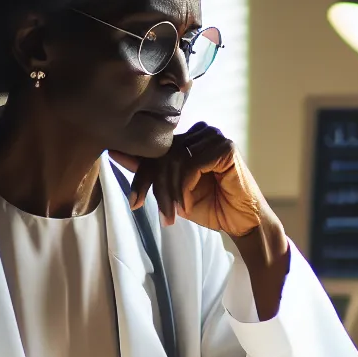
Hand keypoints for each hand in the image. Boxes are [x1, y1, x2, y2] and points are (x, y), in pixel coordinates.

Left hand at [125, 123, 271, 238]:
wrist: (242, 223)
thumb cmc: (211, 207)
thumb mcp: (173, 192)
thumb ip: (149, 172)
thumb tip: (115, 153)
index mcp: (188, 140)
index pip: (156, 150)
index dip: (141, 174)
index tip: (134, 201)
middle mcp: (200, 133)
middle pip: (163, 154)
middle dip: (154, 187)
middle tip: (151, 211)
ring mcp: (214, 137)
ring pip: (175, 158)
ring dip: (170, 190)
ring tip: (173, 213)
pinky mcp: (225, 147)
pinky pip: (192, 163)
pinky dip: (186, 186)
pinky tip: (188, 204)